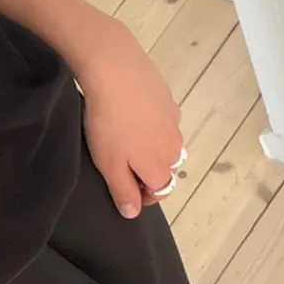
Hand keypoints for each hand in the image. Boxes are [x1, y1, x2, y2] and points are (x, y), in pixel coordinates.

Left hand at [75, 17, 183, 218]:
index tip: (124, 187)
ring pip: (165, 143)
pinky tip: (129, 113)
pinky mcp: (168, 99)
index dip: (143, 195)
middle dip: (147, 171)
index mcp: (161, 166)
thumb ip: (123, 191)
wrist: (115, 70)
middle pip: (165, 168)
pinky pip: (162, 120)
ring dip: (149, 146)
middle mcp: (175, 146)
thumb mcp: (109, 164)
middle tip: (119, 160)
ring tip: (123, 135)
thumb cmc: (109, 122)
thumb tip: (133, 213)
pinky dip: (150, 122)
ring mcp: (174, 120)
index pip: (161, 191)